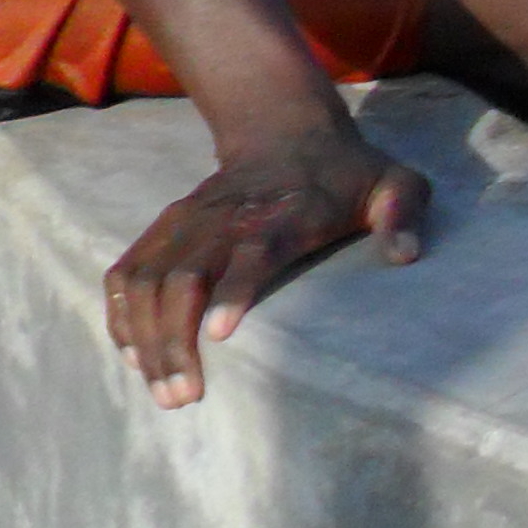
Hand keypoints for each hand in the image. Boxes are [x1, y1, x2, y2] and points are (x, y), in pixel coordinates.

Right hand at [104, 117, 427, 408]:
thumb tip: (406, 255)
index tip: (221, 333)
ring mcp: (191, 220)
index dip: (236, 288)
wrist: (288, 131)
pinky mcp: (167, 225)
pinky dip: (121, 314)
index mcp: (289, 210)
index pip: (255, 249)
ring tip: (161, 391)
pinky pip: (127, 272)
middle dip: (175, 339)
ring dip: (145, 338)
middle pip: (185, 277)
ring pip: (148, 281)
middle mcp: (229, 217)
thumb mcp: (395, 184)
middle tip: (183, 396)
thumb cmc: (348, 175)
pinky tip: (133, 357)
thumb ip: (404, 214)